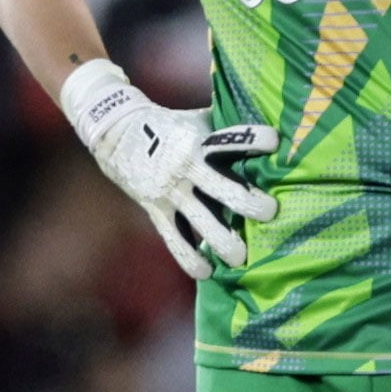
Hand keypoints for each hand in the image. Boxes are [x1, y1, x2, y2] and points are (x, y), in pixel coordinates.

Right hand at [65, 63, 277, 279]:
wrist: (116, 131)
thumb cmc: (166, 125)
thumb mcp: (194, 119)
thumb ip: (221, 128)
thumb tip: (262, 125)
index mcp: (199, 141)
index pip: (232, 138)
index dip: (254, 139)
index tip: (274, 142)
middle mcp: (187, 167)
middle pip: (224, 189)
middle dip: (250, 203)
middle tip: (270, 212)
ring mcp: (171, 191)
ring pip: (201, 221)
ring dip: (223, 241)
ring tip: (241, 257)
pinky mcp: (156, 208)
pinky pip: (175, 238)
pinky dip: (190, 257)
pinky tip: (206, 272)